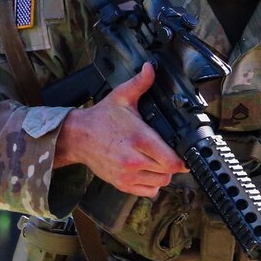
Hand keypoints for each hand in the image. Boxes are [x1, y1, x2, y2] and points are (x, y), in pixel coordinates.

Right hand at [53, 63, 185, 196]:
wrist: (76, 137)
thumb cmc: (101, 118)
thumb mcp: (121, 97)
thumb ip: (140, 83)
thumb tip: (151, 68)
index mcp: (139, 139)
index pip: (171, 160)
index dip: (182, 158)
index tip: (184, 152)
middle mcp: (134, 160)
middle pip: (168, 172)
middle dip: (173, 164)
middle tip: (170, 154)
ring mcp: (127, 174)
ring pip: (160, 183)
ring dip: (163, 174)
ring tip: (158, 161)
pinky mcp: (121, 184)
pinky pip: (148, 192)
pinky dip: (152, 185)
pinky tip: (149, 171)